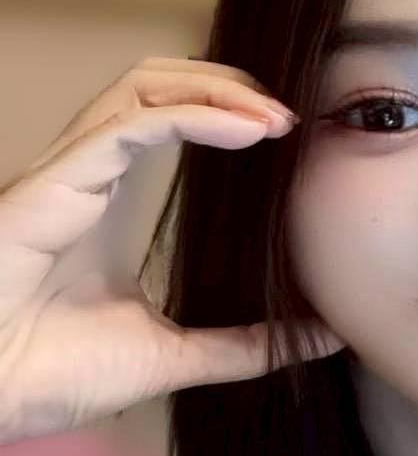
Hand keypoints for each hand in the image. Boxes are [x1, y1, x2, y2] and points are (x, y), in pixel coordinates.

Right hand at [0, 57, 344, 443]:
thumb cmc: (52, 374)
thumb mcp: (173, 355)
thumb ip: (246, 344)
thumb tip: (326, 337)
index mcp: (108, 199)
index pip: (165, 114)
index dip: (225, 106)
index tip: (287, 131)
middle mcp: (87, 171)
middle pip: (155, 81)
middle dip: (226, 82)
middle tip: (287, 113)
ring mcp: (68, 171)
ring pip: (140, 85)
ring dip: (215, 88)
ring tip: (274, 115)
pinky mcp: (55, 182)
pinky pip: (130, 125)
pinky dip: (193, 115)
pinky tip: (245, 130)